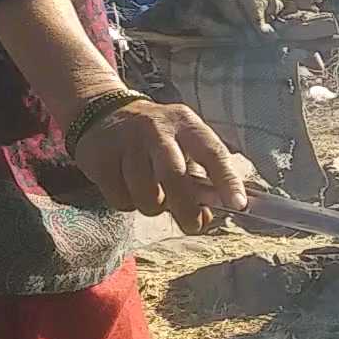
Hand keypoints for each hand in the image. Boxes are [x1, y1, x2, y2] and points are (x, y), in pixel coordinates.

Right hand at [71, 99, 247, 233]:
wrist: (101, 112)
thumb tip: (207, 218)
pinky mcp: (100, 158)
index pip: (212, 152)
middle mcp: (157, 129)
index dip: (227, 180)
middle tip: (193, 226)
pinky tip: (128, 187)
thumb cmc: (156, 138)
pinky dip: (128, 203)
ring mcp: (126, 143)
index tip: (238, 204)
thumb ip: (199, 179)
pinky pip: (121, 198)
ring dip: (153, 207)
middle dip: (186, 208)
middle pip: (174, 176)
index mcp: (185, 123)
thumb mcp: (183, 145)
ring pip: (146, 195)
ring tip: (152, 195)